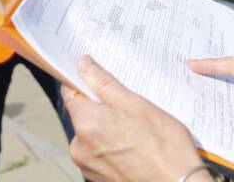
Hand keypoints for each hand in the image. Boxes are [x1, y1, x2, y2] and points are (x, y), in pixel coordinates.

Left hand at [65, 55, 208, 181]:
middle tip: (129, 105)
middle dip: (102, 107)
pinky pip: (100, 152)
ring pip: (93, 134)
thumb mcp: (136, 104)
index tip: (98, 78)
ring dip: (109, 127)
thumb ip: (104, 83)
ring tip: (137, 129)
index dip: (83, 82)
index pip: (70, 92)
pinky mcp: (98, 177)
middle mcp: (79, 146)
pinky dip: (113, 145)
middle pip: (83, 115)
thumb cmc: (163, 146)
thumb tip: (83, 64)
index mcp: (86, 123)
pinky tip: (135, 145)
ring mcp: (88, 165)